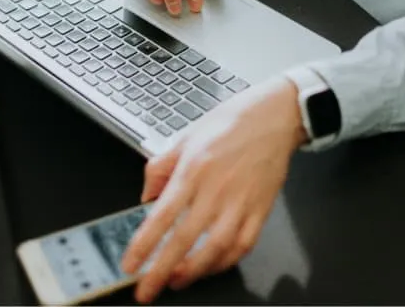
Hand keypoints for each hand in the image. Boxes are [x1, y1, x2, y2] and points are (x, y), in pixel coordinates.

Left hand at [121, 78, 306, 302]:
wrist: (274, 115)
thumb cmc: (231, 121)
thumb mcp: (187, 135)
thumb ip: (162, 166)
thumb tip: (147, 195)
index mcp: (193, 168)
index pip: (162, 215)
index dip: (144, 244)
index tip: (130, 264)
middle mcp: (216, 188)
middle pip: (184, 239)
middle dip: (161, 270)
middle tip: (146, 291)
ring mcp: (241, 202)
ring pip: (215, 249)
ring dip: (193, 272)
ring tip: (175, 281)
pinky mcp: (261, 209)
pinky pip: (243, 245)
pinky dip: (225, 262)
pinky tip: (211, 266)